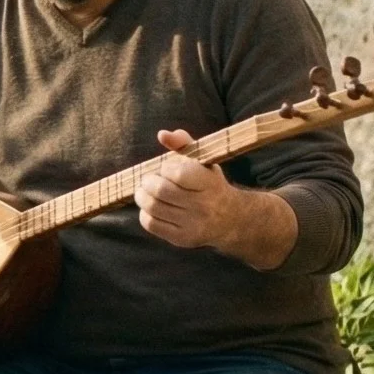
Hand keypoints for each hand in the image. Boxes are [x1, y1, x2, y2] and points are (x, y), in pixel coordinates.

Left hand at [136, 129, 295, 269]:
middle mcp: (204, 206)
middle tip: (149, 180)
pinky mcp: (183, 239)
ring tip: (146, 191)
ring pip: (153, 207)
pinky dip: (145, 213)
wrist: (231, 219)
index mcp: (210, 184)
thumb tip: (162, 135)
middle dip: (148, 181)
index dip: (166, 168)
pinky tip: (151, 207)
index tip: (167, 169)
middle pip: (161, 191)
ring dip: (142, 196)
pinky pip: (151, 224)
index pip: (177, 173)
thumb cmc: (210, 184)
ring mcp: (193, 225)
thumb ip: (183, 142)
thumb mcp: (203, 160)